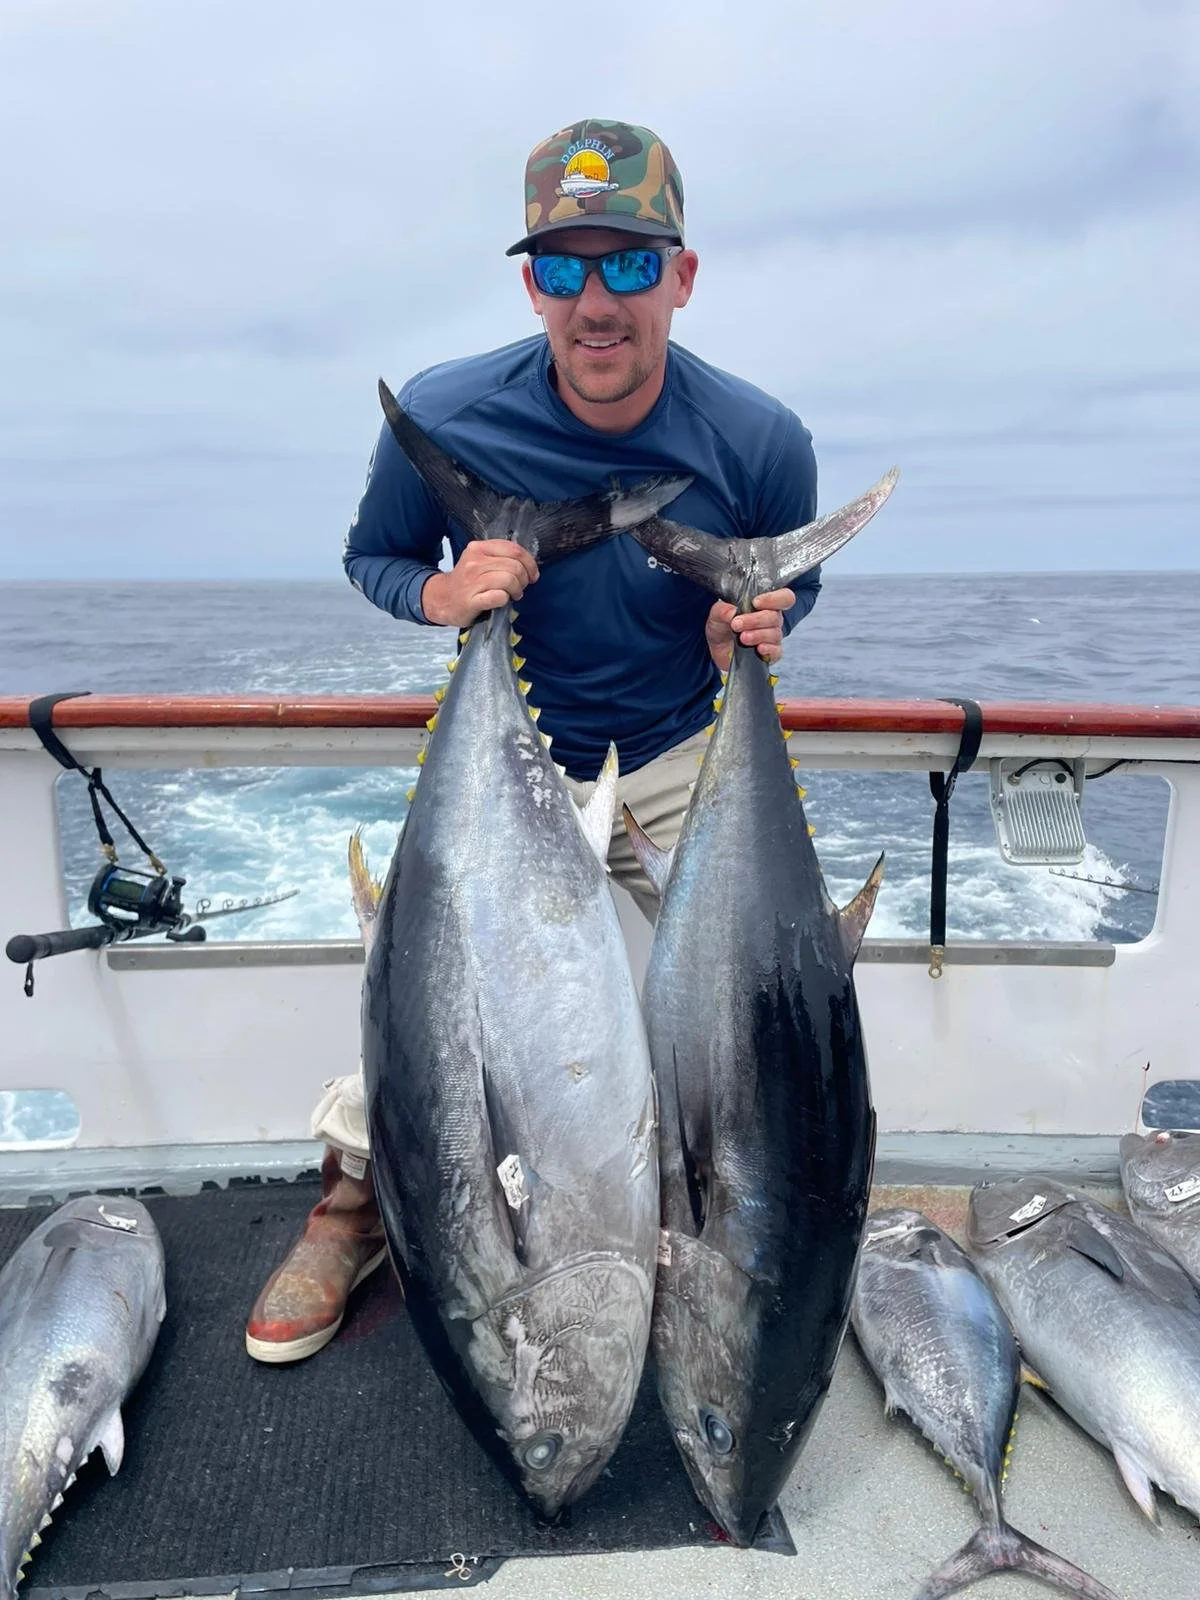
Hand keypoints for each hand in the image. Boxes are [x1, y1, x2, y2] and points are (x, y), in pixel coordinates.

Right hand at [420, 540, 539, 626]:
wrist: (442, 599)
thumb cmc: (467, 581)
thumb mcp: (480, 561)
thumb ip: (500, 557)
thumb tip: (528, 564)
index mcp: (479, 548)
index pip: (514, 549)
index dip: (529, 562)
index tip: (532, 574)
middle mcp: (474, 561)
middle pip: (514, 566)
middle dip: (524, 579)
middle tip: (521, 587)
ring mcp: (472, 581)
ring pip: (509, 580)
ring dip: (517, 590)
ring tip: (513, 595)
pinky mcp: (471, 600)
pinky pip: (499, 596)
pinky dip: (505, 600)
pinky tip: (502, 601)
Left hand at [705, 588, 794, 670]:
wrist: (717, 649)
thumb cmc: (723, 627)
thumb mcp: (716, 615)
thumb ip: (722, 610)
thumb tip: (731, 611)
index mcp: (765, 605)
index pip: (784, 597)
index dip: (774, 598)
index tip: (756, 602)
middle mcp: (772, 620)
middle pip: (775, 617)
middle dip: (755, 620)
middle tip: (737, 624)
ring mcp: (772, 637)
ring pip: (775, 634)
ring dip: (757, 635)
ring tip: (742, 638)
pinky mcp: (770, 654)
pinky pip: (776, 651)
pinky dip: (768, 649)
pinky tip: (758, 649)